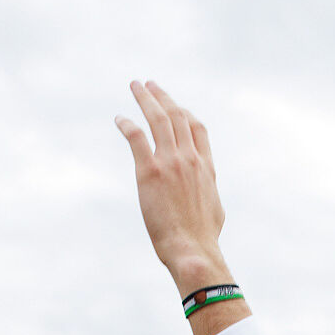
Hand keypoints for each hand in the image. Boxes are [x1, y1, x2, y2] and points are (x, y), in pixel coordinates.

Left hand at [116, 81, 244, 303]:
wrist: (193, 249)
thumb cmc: (204, 239)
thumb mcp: (215, 211)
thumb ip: (208, 195)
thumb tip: (208, 199)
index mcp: (206, 168)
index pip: (197, 129)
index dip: (184, 113)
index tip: (175, 105)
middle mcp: (190, 159)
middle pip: (177, 116)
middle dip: (163, 97)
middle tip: (150, 85)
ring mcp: (171, 163)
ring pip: (158, 118)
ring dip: (145, 99)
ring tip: (135, 86)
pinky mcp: (150, 171)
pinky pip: (136, 137)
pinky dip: (127, 124)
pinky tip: (119, 119)